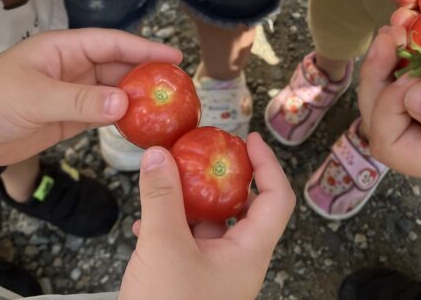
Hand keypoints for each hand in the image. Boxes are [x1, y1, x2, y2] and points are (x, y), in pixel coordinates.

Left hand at [0, 29, 181, 168]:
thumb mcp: (34, 97)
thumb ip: (80, 100)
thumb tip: (125, 103)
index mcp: (64, 48)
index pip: (113, 44)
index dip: (144, 49)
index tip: (174, 57)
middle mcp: (72, 67)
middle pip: (119, 68)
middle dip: (148, 75)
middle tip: (180, 88)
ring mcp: (72, 93)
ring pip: (114, 93)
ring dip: (138, 100)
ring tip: (168, 108)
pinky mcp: (68, 118)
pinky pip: (103, 115)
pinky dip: (122, 120)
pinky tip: (141, 126)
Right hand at [119, 134, 294, 299]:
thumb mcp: (163, 247)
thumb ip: (161, 197)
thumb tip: (159, 154)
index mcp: (250, 251)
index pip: (277, 197)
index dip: (268, 164)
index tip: (250, 138)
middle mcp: (239, 260)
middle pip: (242, 206)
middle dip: (221, 177)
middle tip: (202, 153)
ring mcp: (216, 272)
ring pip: (211, 223)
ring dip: (189, 200)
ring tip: (165, 181)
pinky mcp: (193, 282)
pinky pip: (188, 242)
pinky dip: (171, 225)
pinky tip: (143, 222)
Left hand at [358, 24, 420, 192]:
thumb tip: (410, 96)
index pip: (387, 141)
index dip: (387, 106)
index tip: (413, 76)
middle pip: (381, 111)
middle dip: (377, 72)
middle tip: (389, 33)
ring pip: (395, 84)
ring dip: (391, 54)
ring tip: (400, 23)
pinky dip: (416, 44)